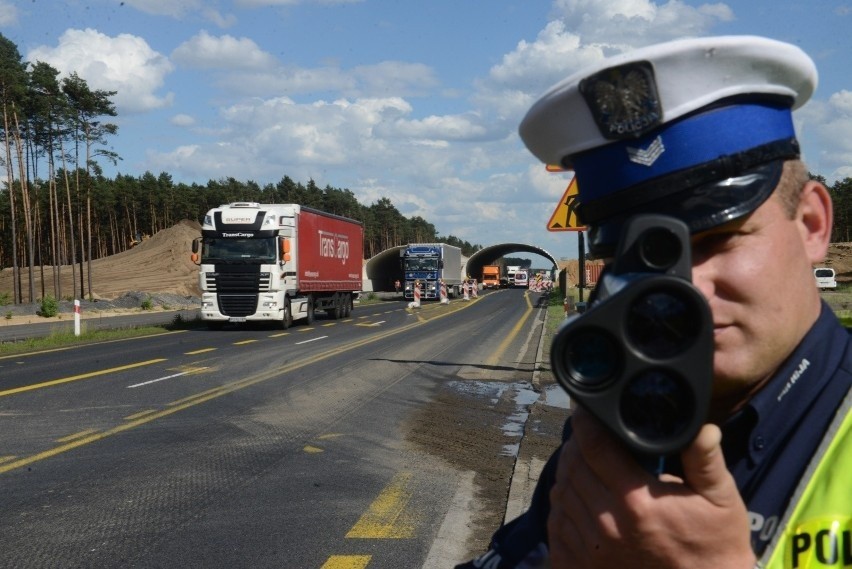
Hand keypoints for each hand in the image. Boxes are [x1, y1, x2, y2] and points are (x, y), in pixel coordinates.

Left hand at [547, 407, 755, 568]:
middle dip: (577, 447)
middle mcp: (607, 523)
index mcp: (636, 500)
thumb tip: (704, 428)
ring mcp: (590, 547)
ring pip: (560, 494)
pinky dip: (562, 508)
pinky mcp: (580, 566)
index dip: (586, 422)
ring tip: (586, 468)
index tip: (586, 410)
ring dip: (568, 475)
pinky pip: (556, 526)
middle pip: (572, 467)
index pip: (594, 446)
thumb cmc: (713, 545)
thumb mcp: (720, 501)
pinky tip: (580, 501)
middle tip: (590, 440)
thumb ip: (705, 460)